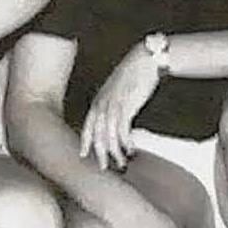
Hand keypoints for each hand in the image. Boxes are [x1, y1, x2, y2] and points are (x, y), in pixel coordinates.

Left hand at [78, 41, 163, 171]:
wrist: (144, 60)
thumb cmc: (134, 74)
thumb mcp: (117, 90)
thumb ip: (113, 104)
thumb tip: (115, 117)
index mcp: (99, 101)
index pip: (88, 126)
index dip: (85, 142)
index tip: (83, 155)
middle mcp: (102, 105)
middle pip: (96, 135)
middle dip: (100, 153)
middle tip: (104, 167)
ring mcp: (113, 106)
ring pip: (109, 136)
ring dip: (115, 152)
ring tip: (122, 163)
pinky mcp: (127, 106)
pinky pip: (123, 130)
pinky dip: (126, 142)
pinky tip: (131, 149)